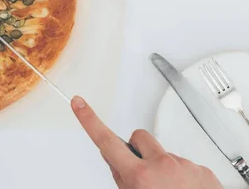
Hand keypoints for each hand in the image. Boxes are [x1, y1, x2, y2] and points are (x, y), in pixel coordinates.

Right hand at [71, 96, 222, 188]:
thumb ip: (123, 179)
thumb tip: (116, 163)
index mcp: (141, 176)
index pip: (107, 141)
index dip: (89, 120)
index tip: (79, 104)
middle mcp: (163, 166)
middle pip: (139, 138)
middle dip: (136, 150)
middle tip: (140, 171)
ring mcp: (186, 167)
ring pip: (165, 154)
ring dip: (162, 168)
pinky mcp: (205, 172)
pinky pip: (187, 165)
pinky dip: (184, 177)